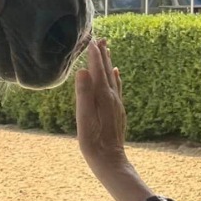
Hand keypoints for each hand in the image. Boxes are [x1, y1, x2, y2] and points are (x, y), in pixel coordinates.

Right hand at [76, 38, 152, 200]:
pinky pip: (117, 88)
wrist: (110, 161)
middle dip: (103, 55)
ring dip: (109, 63)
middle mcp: (112, 97)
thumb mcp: (83, 119)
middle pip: (107, 71)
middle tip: (101, 39)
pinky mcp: (118, 111)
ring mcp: (117, 104)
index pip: (97, 70)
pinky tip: (116, 73)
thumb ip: (83, 94)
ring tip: (107, 50)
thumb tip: (82, 71)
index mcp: (102, 97)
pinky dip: (115, 77)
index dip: (94, 55)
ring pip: (113, 78)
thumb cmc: (93, 143)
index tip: (91, 41)